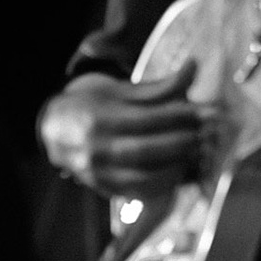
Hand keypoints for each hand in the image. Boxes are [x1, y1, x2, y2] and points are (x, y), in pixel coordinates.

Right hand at [37, 63, 207, 198]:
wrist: (52, 129)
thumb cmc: (89, 104)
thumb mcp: (117, 89)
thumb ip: (156, 87)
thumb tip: (193, 68)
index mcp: (97, 118)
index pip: (148, 119)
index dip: (181, 116)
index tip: (207, 112)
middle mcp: (94, 149)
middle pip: (147, 150)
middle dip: (183, 143)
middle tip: (207, 134)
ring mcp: (96, 173)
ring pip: (144, 177)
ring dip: (177, 167)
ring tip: (196, 153)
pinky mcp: (101, 187)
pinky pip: (137, 192)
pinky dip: (163, 184)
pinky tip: (178, 170)